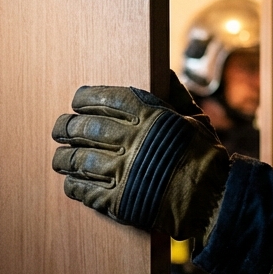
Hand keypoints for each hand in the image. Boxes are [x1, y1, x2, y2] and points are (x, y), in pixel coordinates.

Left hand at [51, 79, 229, 240]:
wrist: (213, 199)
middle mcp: (130, 140)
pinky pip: (83, 190)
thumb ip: (176, 95)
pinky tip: (71, 183)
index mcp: (147, 115)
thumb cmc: (206, 156)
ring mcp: (122, 171)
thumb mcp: (195, 118)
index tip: (77, 103)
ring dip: (63, 159)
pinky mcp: (118, 200)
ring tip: (59, 159)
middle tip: (60, 129)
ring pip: (76, 160)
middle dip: (66, 128)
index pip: (102, 99)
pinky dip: (73, 185)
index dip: (84, 99)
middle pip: (82, 128)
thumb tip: (166, 73)